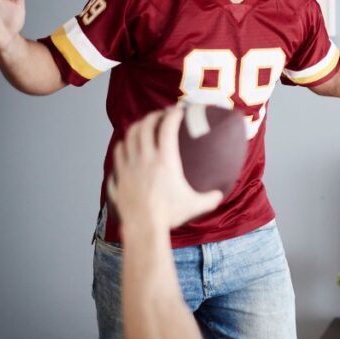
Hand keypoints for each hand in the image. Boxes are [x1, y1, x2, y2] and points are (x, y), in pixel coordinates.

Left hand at [109, 107, 223, 230]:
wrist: (144, 228)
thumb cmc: (169, 215)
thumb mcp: (196, 205)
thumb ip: (211, 197)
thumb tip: (220, 193)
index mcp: (165, 161)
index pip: (167, 128)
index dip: (173, 115)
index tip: (178, 110)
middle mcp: (145, 159)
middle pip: (144, 126)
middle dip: (152, 116)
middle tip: (160, 115)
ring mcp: (129, 167)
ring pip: (128, 137)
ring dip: (136, 127)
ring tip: (143, 126)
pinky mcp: (120, 177)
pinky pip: (118, 154)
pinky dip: (123, 145)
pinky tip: (127, 146)